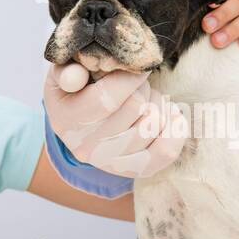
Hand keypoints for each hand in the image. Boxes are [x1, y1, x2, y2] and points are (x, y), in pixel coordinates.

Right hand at [44, 64, 187, 177]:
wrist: (82, 123)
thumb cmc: (76, 88)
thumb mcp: (63, 73)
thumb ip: (67, 71)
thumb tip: (74, 77)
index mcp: (66, 120)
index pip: (107, 99)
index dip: (130, 78)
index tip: (137, 68)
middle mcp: (86, 148)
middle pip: (135, 108)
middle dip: (143, 87)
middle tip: (138, 82)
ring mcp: (110, 163)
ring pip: (153, 124)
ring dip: (158, 103)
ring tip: (148, 96)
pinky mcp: (134, 170)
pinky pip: (165, 152)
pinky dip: (175, 129)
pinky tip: (171, 112)